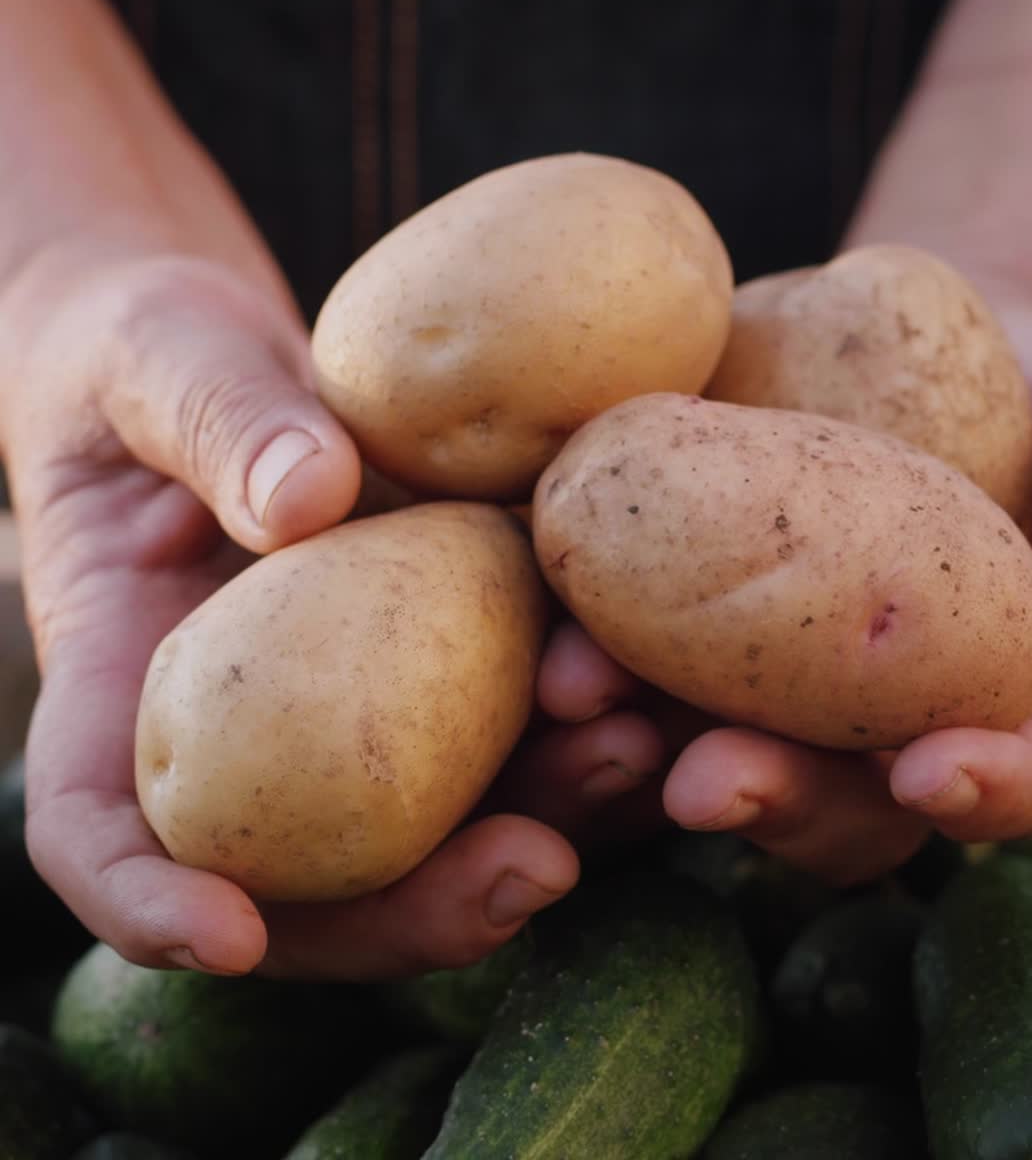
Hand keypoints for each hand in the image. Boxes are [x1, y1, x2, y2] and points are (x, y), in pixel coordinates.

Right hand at [5, 252, 594, 978]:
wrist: (230, 358)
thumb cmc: (149, 357)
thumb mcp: (161, 362)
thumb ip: (217, 423)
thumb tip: (306, 495)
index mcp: (127, 688)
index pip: (105, 835)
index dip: (151, 906)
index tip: (230, 935)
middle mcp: (250, 732)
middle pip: (313, 878)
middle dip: (421, 905)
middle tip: (533, 869)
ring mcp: (356, 706)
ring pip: (439, 813)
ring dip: (545, 808)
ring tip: (637, 750)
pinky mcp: (447, 654)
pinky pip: (512, 707)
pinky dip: (587, 713)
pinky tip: (665, 682)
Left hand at [530, 288, 1031, 882]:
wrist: (885, 338)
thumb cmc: (1019, 379)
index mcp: (1001, 688)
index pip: (1019, 772)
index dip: (989, 791)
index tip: (934, 771)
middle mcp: (881, 718)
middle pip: (842, 805)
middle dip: (780, 799)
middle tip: (712, 774)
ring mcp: (774, 688)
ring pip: (717, 761)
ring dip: (646, 755)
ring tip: (582, 698)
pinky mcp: (682, 637)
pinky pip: (633, 679)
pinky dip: (587, 678)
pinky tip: (538, 642)